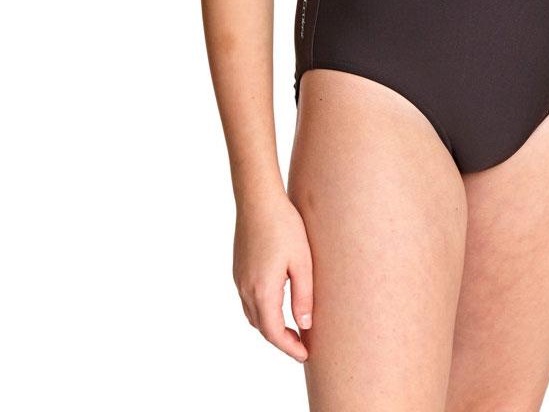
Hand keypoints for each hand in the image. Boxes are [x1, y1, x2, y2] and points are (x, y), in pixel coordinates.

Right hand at [233, 189, 313, 360]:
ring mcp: (239, 279)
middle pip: (262, 327)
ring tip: (292, 327)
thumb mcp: (303, 262)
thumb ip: (304, 296)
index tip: (305, 354)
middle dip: (280, 339)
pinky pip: (248, 300)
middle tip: (302, 344)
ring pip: (253, 314)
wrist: (258, 199)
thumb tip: (305, 325)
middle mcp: (246, 289)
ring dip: (270, 326)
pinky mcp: (238, 269)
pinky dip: (262, 310)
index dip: (289, 347)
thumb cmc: (285, 226)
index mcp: (263, 290)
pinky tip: (277, 302)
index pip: (273, 333)